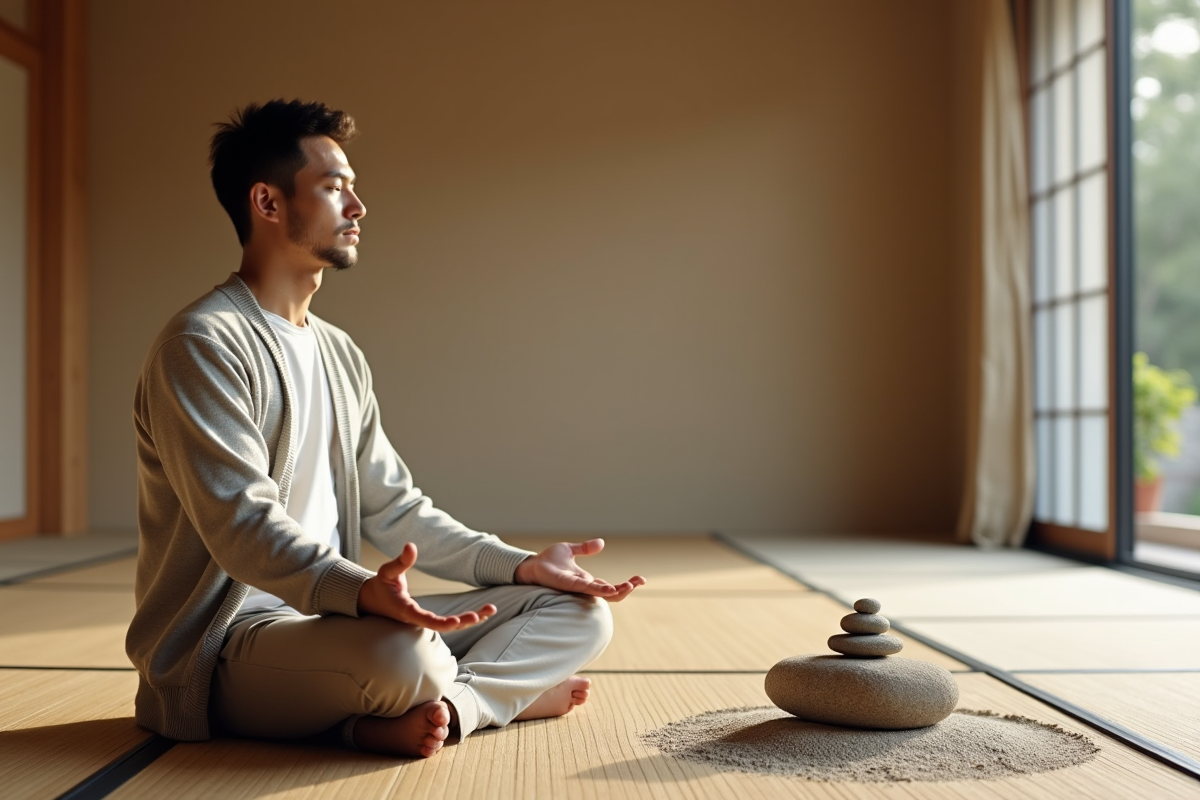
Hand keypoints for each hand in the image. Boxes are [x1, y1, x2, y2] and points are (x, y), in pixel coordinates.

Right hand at [358, 542, 495, 631]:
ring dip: (470, 619)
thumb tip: (410, 546)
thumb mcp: (387, 571)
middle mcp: (417, 620)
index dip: (441, 623)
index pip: (425, 620)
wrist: (372, 601)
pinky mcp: (429, 620)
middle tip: (481, 614)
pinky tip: (482, 614)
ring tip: (490, 611)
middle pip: (444, 626)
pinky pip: (450, 622)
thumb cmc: (381, 586)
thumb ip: (400, 561)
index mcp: (406, 611)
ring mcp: (424, 622)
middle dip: (464, 621)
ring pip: (450, 626)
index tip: (456, 622)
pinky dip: (466, 619)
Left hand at [513, 538, 644, 601]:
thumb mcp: (571, 550)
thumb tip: (602, 542)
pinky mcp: (569, 584)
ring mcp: (578, 587)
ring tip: (630, 586)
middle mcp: (585, 586)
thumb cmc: (548, 561)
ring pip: (602, 594)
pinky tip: (610, 589)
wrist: (532, 564)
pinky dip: (600, 589)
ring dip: (617, 591)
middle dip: (627, 589)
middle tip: (639, 581)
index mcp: (588, 580)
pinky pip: (587, 589)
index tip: (641, 579)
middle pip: (611, 594)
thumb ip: (586, 548)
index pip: (611, 587)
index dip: (626, 585)